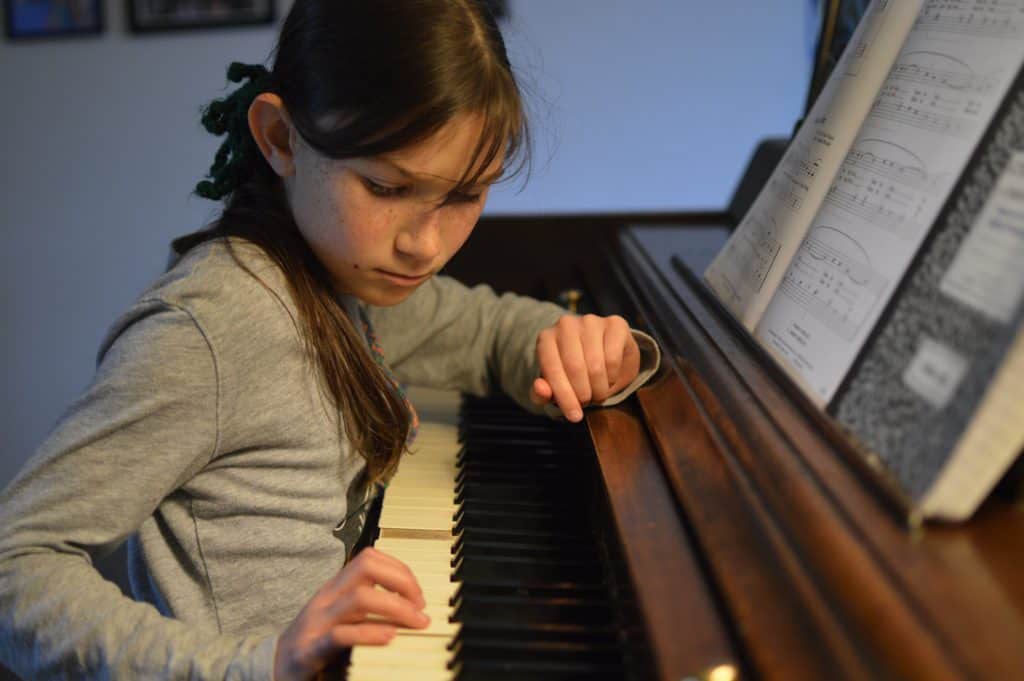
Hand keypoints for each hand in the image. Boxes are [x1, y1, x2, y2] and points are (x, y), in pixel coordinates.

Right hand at [273, 547, 428, 680]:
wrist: (276, 665)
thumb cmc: (315, 638)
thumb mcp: (342, 613)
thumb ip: (368, 601)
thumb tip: (409, 601)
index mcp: (336, 586)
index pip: (370, 558)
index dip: (399, 569)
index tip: (417, 592)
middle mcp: (328, 598)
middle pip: (366, 567)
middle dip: (401, 581)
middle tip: (420, 605)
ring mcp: (319, 621)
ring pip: (359, 597)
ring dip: (395, 607)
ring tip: (414, 621)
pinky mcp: (312, 648)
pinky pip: (342, 635)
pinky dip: (370, 633)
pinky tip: (389, 637)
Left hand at [529, 314, 639, 421]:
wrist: (602, 353)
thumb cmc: (572, 373)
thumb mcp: (555, 386)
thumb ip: (542, 393)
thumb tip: (541, 390)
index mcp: (546, 338)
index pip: (552, 369)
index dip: (564, 396)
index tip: (574, 416)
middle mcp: (566, 324)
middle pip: (575, 367)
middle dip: (583, 394)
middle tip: (588, 403)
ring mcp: (591, 321)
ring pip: (596, 365)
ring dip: (599, 388)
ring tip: (598, 393)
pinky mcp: (615, 323)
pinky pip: (613, 358)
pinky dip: (613, 376)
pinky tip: (610, 378)